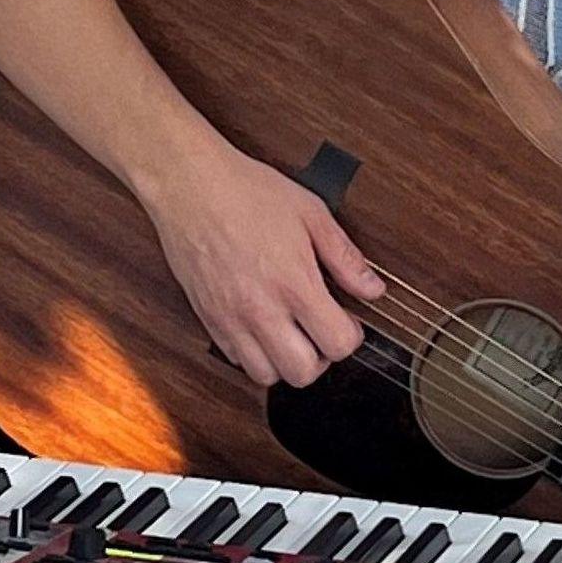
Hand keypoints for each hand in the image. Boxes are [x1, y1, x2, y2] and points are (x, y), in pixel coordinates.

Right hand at [140, 142, 383, 387]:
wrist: (189, 186)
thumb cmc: (246, 192)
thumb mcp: (311, 213)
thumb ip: (345, 257)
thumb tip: (372, 288)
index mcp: (293, 283)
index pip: (337, 343)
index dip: (351, 335)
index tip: (348, 319)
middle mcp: (261, 309)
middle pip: (303, 373)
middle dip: (321, 358)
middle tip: (321, 331)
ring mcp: (230, 318)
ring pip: (266, 376)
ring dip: (285, 362)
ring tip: (291, 333)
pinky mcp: (208, 319)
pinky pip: (236, 360)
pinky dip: (254, 353)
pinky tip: (262, 325)